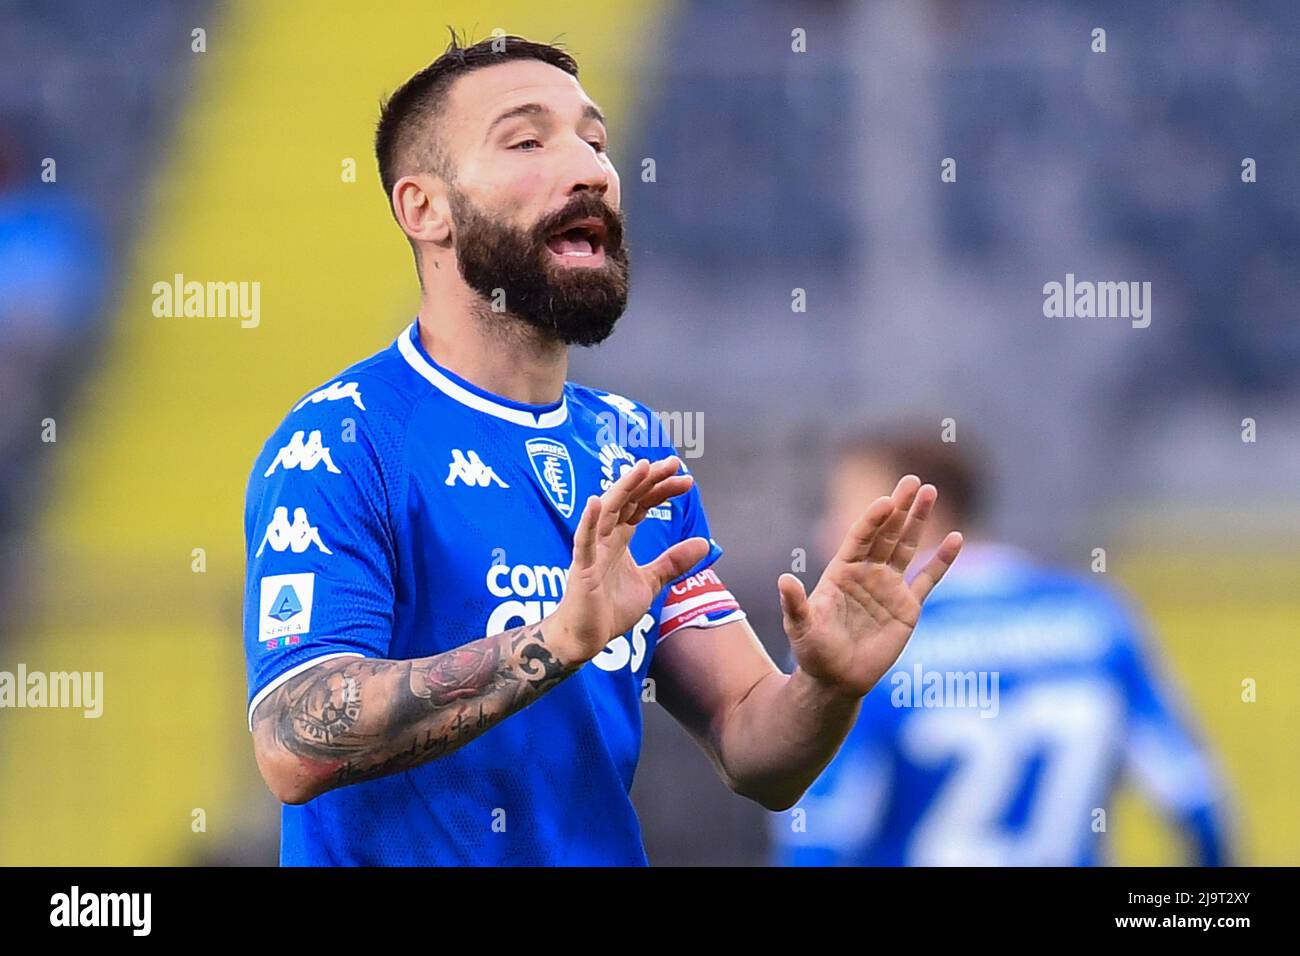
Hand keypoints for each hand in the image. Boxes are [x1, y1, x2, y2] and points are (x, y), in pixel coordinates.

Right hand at [546, 456, 709, 664]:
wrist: (585, 638)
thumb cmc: (609, 609)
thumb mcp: (649, 583)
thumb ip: (672, 563)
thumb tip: (703, 543)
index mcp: (619, 538)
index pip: (642, 504)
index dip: (662, 490)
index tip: (686, 480)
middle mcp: (605, 538)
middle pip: (628, 500)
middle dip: (650, 480)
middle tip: (674, 463)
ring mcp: (592, 551)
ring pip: (608, 511)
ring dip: (624, 488)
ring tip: (642, 467)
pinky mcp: (582, 569)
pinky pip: (584, 542)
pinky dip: (589, 522)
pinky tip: (596, 502)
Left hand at [780, 475, 962, 698]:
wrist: (837, 680)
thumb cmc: (813, 652)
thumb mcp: (800, 627)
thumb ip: (795, 603)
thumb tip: (784, 580)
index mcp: (842, 570)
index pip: (860, 536)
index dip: (873, 518)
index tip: (886, 501)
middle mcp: (867, 572)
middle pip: (886, 532)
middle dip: (900, 507)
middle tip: (914, 480)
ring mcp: (889, 587)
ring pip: (907, 546)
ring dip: (919, 521)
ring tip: (930, 492)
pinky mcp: (908, 607)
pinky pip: (928, 579)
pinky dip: (943, 560)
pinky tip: (955, 538)